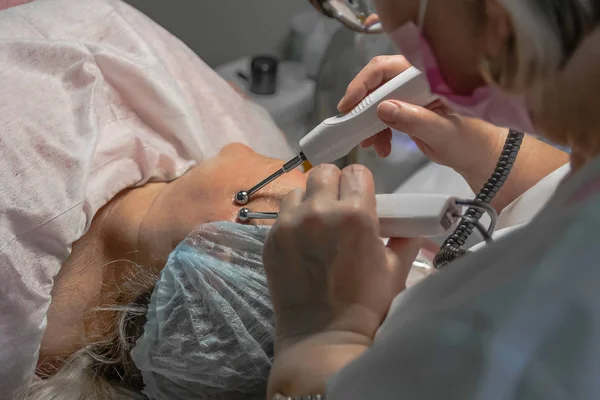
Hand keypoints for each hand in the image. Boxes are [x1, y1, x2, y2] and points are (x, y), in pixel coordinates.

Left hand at [263, 164, 419, 343]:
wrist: (322, 336)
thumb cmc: (365, 303)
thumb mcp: (395, 269)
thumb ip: (405, 237)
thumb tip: (410, 222)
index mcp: (356, 213)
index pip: (355, 172)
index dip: (360, 184)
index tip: (360, 199)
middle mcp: (320, 210)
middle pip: (324, 171)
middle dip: (334, 184)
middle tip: (338, 206)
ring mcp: (290, 223)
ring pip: (299, 189)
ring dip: (310, 200)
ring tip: (317, 223)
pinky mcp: (271, 237)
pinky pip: (282, 213)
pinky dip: (293, 219)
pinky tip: (301, 240)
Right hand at [338, 55, 504, 178]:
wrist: (478, 156)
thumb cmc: (471, 140)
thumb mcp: (443, 132)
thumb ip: (414, 119)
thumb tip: (383, 108)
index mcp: (429, 76)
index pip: (388, 68)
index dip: (364, 83)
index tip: (349, 104)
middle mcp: (416, 81)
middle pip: (378, 82)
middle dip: (362, 104)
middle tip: (350, 124)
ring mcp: (410, 96)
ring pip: (376, 101)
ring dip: (367, 122)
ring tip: (371, 143)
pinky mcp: (406, 110)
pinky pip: (383, 116)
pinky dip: (377, 131)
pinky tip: (381, 146)